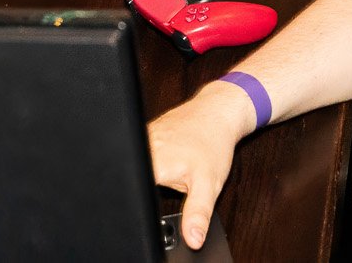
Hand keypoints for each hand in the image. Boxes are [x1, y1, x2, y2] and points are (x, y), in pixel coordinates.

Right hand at [149, 82, 256, 249]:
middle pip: (135, 176)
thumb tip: (193, 240)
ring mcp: (143, 136)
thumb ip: (197, 214)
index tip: (155, 200)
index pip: (135, 190)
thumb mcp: (209, 185)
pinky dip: (151, 159)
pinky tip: (169, 156)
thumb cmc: (214, 144)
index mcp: (155, 163)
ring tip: (173, 167)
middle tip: (173, 181)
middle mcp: (144, 147)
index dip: (141, 202)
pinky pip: (141, 150)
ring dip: (149, 171)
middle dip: (147, 186)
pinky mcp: (145, 131)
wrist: (217, 112)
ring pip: (138, 163)